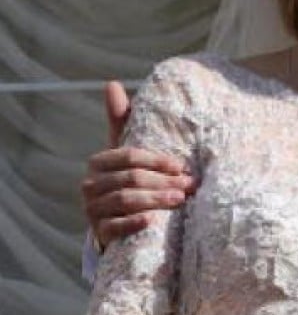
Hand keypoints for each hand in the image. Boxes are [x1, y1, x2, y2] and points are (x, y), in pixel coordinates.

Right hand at [81, 82, 193, 247]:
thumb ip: (121, 120)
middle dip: (163, 181)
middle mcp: (90, 184)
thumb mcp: (125, 152)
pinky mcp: (99, 231)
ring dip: (155, 199)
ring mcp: (92, 209)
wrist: (113, 219)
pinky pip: (115, 226)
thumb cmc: (126, 177)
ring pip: (126, 200)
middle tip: (189, 185)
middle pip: (131, 178)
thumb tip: (111, 83)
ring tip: (180, 199)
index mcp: (99, 162)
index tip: (182, 166)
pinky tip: (153, 220)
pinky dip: (135, 222)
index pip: (129, 156)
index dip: (157, 160)